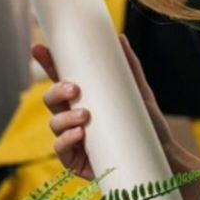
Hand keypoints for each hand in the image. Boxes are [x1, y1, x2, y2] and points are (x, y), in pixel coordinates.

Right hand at [33, 36, 199, 199]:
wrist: (161, 160)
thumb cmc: (146, 126)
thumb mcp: (138, 93)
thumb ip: (129, 67)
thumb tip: (119, 39)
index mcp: (83, 98)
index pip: (60, 78)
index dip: (47, 63)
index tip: (39, 48)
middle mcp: (72, 116)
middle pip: (50, 99)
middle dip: (56, 91)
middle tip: (74, 88)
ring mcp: (71, 139)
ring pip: (54, 123)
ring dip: (65, 117)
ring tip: (85, 116)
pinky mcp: (74, 160)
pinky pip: (60, 148)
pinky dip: (66, 139)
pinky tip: (80, 135)